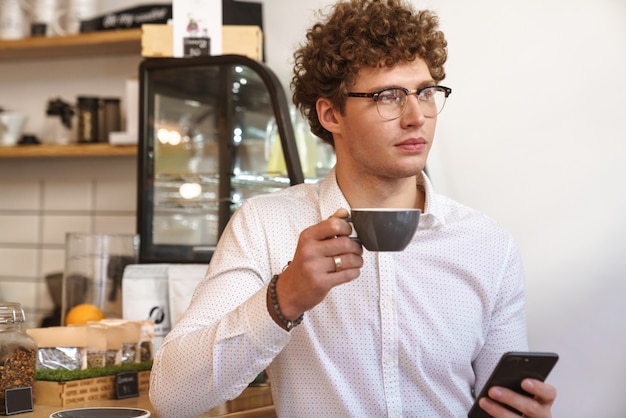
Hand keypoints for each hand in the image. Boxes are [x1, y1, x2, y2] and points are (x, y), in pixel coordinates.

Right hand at [271, 208, 362, 322]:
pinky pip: (348, 274)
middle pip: (345, 243)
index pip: (334, 224)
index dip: (347, 229)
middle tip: (357, 250)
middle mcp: (309, 250)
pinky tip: (352, 271)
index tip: (349, 234)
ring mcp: (314, 267)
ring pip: (349, 259)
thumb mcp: (311, 242)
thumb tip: (344, 212)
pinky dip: (355, 272)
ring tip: (356, 261)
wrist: (289, 290)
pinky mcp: (321, 283)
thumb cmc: (304, 264)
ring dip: (358, 261)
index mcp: (307, 236)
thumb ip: (327, 226)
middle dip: (357, 247)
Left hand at [478, 379, 556, 416]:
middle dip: (510, 398)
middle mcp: (543, 415)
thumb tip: (500, 382)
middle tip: (492, 390)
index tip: (524, 382)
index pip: (549, 393)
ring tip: (483, 401)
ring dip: (499, 411)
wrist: (519, 415)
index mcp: (545, 400)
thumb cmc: (518, 399)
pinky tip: (483, 415)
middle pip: (531, 407)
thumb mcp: (521, 392)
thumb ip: (516, 385)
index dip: (538, 387)